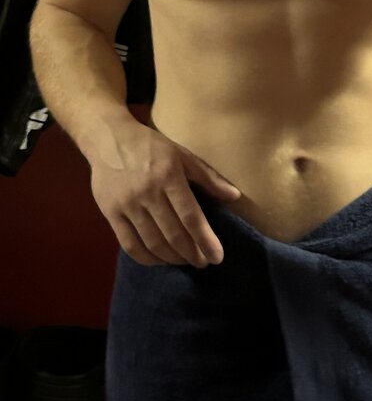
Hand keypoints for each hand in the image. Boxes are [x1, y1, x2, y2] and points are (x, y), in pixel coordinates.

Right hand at [89, 120, 241, 266]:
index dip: (205, 240)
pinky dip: (146, 258)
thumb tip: (235, 196)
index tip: (217, 257)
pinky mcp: (110, 212)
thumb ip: (208, 178)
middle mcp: (147, 192)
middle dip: (191, 253)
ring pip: (152, 242)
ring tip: (185, 262)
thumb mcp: (182, 155)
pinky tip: (159, 260)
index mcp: (169, 176)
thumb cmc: (151, 145)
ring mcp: (127, 204)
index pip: (190, 216)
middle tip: (203, 262)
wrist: (108, 137)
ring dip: (172, 258)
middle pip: (173, 233)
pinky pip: (129, 244)